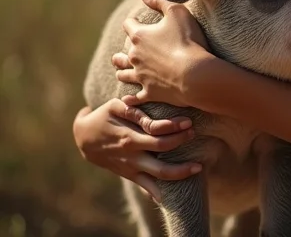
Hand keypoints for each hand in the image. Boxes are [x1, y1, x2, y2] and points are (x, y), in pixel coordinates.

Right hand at [73, 99, 201, 200]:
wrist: (84, 138)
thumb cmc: (104, 116)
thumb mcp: (115, 106)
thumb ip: (134, 110)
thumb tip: (151, 111)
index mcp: (130, 137)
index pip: (158, 135)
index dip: (175, 128)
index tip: (188, 122)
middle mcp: (132, 155)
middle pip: (162, 160)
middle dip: (182, 150)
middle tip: (194, 135)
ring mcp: (131, 168)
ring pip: (157, 177)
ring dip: (179, 174)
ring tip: (198, 168)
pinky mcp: (129, 174)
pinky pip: (145, 186)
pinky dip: (158, 192)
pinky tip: (173, 193)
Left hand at [113, 0, 212, 107]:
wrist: (194, 74)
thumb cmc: (187, 40)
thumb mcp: (177, 11)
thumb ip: (159, 0)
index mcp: (139, 36)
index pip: (129, 25)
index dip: (133, 22)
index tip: (137, 21)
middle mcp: (134, 57)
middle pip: (122, 53)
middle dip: (123, 50)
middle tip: (124, 51)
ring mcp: (141, 77)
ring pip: (124, 74)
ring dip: (122, 71)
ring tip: (121, 70)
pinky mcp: (149, 93)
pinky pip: (134, 98)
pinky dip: (130, 98)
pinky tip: (127, 99)